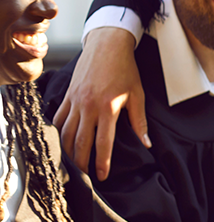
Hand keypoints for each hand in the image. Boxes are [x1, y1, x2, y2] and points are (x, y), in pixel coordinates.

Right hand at [53, 27, 149, 179]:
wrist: (107, 45)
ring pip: (66, 132)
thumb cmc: (126, 70)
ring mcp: (75, 101)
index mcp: (108, 108)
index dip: (102, 162)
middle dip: (81, 162)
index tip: (102, 176)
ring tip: (72, 165)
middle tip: (85, 177)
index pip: (103, 142)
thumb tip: (146, 144)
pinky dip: (58, 132)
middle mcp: (88, 106)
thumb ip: (139, 121)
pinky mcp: (68, 95)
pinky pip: (59, 118)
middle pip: (80, 142)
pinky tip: (62, 142)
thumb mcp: (138, 94)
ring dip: (68, 151)